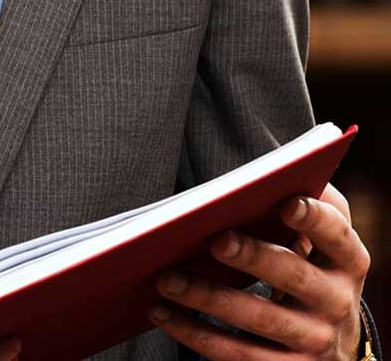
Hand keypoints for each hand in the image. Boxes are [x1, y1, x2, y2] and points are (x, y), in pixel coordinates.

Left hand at [148, 184, 369, 359]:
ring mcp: (313, 339)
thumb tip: (281, 168)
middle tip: (215, 241)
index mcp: (347, 260)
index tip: (287, 202)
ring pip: (257, 319)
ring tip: (166, 279)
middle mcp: (337, 301)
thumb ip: (312, 205)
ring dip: (207, 298)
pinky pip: (237, 355)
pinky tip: (162, 313)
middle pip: (292, 275)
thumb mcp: (323, 242)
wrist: (334, 344)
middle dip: (253, 257)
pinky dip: (195, 334)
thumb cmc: (313, 269)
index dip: (315, 220)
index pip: (337, 236)